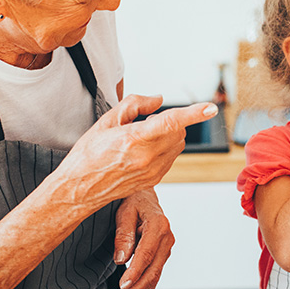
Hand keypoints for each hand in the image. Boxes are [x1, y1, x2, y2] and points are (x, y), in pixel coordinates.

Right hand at [57, 95, 217, 206]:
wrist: (80, 188)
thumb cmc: (89, 155)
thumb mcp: (106, 121)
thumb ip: (135, 104)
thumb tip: (157, 100)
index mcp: (133, 139)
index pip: (170, 122)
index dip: (193, 114)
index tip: (210, 108)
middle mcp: (146, 157)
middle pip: (178, 131)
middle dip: (170, 121)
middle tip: (146, 122)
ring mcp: (152, 171)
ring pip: (177, 144)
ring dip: (169, 134)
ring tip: (141, 137)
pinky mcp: (154, 179)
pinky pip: (171, 157)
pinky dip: (165, 148)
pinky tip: (144, 150)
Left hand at [105, 189, 174, 288]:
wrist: (144, 197)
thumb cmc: (133, 201)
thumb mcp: (124, 212)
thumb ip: (123, 234)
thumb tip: (121, 259)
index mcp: (159, 225)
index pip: (147, 254)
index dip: (135, 272)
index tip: (122, 285)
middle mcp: (167, 238)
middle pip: (152, 271)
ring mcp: (167, 249)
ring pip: (154, 278)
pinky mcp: (162, 256)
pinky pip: (153, 276)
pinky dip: (140, 288)